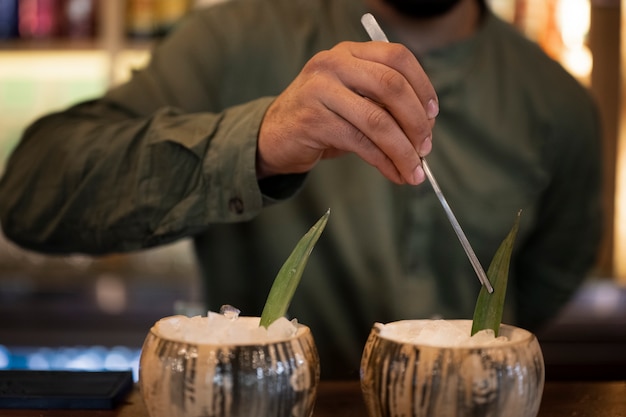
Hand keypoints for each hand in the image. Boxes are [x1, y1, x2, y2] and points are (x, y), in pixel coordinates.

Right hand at [257, 40, 437, 184]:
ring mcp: (320, 91)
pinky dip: (384, 162)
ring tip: (414, 171)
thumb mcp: (353, 101)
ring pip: (378, 120)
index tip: (433, 116)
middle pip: (392, 86)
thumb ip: (384, 105)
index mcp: (349, 53)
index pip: (397, 57)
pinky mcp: (313, 121)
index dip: (422, 86)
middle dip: (416, 122)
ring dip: (403, 150)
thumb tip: (425, 132)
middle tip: (426, 148)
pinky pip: (361, 143)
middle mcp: (334, 64)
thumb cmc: (322, 119)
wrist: (274, 136)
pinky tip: (394, 173)